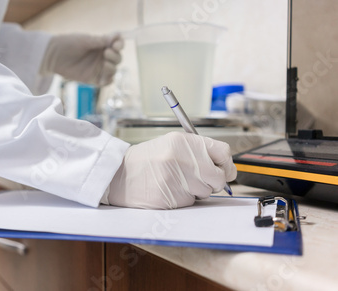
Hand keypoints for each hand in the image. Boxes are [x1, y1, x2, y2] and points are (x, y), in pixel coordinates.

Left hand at [40, 33, 123, 85]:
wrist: (53, 56)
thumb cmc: (68, 44)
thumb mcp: (85, 40)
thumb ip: (100, 40)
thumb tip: (117, 36)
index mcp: (102, 44)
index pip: (117, 44)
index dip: (120, 44)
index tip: (116, 44)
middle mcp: (102, 56)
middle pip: (118, 58)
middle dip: (115, 56)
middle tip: (106, 53)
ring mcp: (98, 68)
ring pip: (114, 70)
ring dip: (113, 67)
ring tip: (104, 63)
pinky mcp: (93, 79)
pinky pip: (106, 82)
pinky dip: (108, 80)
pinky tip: (104, 77)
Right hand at [105, 132, 236, 208]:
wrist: (118, 174)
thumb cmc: (146, 160)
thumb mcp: (171, 145)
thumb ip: (198, 152)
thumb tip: (226, 168)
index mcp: (184, 142)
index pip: (223, 152)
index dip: (227, 164)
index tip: (224, 170)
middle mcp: (184, 159)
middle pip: (219, 178)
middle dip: (212, 182)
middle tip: (197, 180)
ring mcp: (178, 179)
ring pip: (206, 193)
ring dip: (195, 191)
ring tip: (175, 182)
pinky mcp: (171, 198)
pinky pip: (190, 202)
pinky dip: (182, 199)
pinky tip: (168, 190)